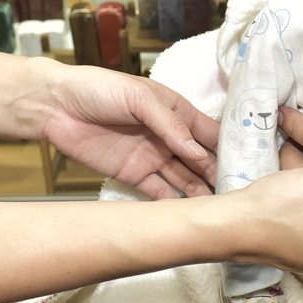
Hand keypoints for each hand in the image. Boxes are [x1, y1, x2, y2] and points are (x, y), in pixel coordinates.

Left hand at [30, 62, 219, 199]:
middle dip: (218, 175)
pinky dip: (173, 203)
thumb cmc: (97, 88)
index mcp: (176, 112)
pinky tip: (189, 214)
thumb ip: (169, 124)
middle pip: (201, 160)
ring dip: (200, 192)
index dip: (229, 148)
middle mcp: (168, 136)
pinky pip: (158, 192)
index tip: (249, 165)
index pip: (209, 133)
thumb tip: (197, 151)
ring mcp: (152, 156)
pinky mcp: (133, 174)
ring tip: (220, 209)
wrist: (54, 105)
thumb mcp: (139, 97)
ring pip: (184, 179)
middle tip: (238, 194)